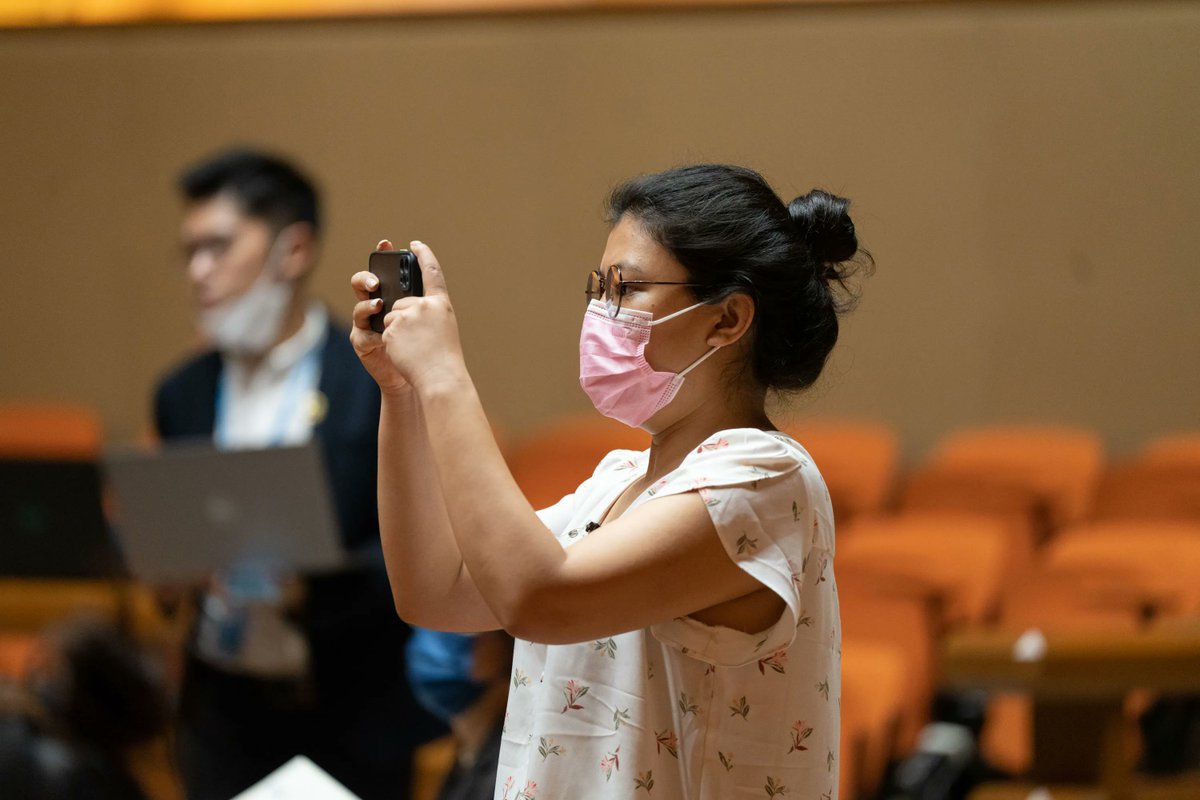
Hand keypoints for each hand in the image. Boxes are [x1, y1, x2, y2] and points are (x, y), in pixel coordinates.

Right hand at [350, 240, 412, 395]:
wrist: (424, 375)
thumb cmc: (427, 344)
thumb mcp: (429, 316)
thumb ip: (424, 296)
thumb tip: (427, 273)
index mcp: (394, 295)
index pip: (386, 270)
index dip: (383, 255)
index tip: (386, 243)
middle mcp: (378, 306)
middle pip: (363, 283)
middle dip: (366, 278)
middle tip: (376, 281)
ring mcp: (368, 324)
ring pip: (360, 306)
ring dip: (367, 304)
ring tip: (379, 304)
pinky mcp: (363, 343)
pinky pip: (361, 332)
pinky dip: (371, 332)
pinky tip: (380, 335)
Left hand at [381, 241, 468, 394]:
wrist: (439, 377)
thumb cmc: (444, 358)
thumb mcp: (443, 327)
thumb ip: (427, 312)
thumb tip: (403, 307)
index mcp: (441, 304)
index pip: (432, 272)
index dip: (424, 255)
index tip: (415, 244)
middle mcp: (424, 305)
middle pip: (402, 302)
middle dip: (402, 317)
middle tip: (417, 337)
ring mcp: (407, 315)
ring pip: (391, 317)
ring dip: (396, 332)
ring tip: (414, 348)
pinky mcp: (392, 327)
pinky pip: (385, 331)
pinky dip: (391, 342)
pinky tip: (404, 352)